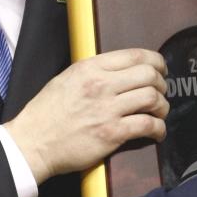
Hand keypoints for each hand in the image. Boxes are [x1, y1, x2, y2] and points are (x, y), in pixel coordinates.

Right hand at [4, 49, 167, 182]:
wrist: (34, 142)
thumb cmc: (46, 112)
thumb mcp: (66, 78)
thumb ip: (93, 71)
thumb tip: (119, 71)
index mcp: (90, 67)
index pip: (135, 55)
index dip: (156, 61)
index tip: (161, 69)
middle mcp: (101, 85)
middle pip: (149, 75)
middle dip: (162, 83)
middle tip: (161, 92)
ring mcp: (107, 110)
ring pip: (152, 98)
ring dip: (162, 106)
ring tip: (159, 112)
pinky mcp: (112, 134)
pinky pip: (147, 126)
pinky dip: (159, 128)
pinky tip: (157, 131)